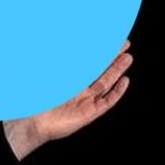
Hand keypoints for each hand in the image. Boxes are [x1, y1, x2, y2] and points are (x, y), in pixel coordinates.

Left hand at [3, 40, 132, 159]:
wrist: (36, 124)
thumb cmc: (39, 101)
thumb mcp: (52, 78)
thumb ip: (66, 65)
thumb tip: (76, 46)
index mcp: (68, 81)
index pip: (88, 64)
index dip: (99, 53)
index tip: (109, 40)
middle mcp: (78, 90)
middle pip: (100, 71)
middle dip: (112, 58)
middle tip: (125, 44)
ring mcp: (86, 101)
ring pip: (105, 82)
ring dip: (117, 70)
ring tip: (128, 58)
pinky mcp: (90, 113)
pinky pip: (108, 101)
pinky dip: (117, 91)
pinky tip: (125, 81)